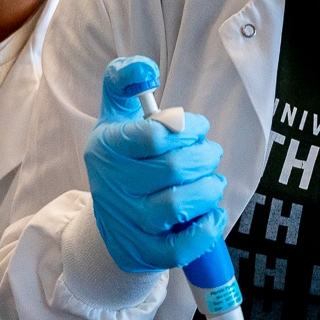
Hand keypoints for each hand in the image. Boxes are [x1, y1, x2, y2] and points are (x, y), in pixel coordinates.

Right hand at [84, 56, 227, 272]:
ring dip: (209, 189)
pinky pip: (180, 246)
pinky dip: (206, 228)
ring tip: (211, 181)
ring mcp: (129, 221)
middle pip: (174, 168)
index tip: (195, 127)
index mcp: (107, 148)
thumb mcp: (115, 115)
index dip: (187, 127)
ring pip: (178, 205)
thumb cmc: (122, 158)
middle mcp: (114, 185)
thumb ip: (123, 80)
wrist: (109, 218)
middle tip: (210, 153)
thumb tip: (145, 68)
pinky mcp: (145, 251)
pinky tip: (212, 212)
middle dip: (205, 156)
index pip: (154, 135)